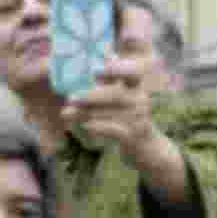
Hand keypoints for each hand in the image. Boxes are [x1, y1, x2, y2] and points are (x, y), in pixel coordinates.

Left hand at [61, 52, 189, 206]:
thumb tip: (86, 69)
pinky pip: (113, 130)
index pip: (131, 72)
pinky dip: (98, 127)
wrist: (147, 149)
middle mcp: (140, 100)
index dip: (116, 68)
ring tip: (68, 113)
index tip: (96, 69)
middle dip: (90, 96)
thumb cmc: (129, 120)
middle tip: (71, 98)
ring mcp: (139, 119)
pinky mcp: (134, 136)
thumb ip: (107, 84)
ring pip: (109, 113)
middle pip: (115, 94)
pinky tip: (85, 126)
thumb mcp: (122, 100)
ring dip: (86, 113)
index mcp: (137, 87)